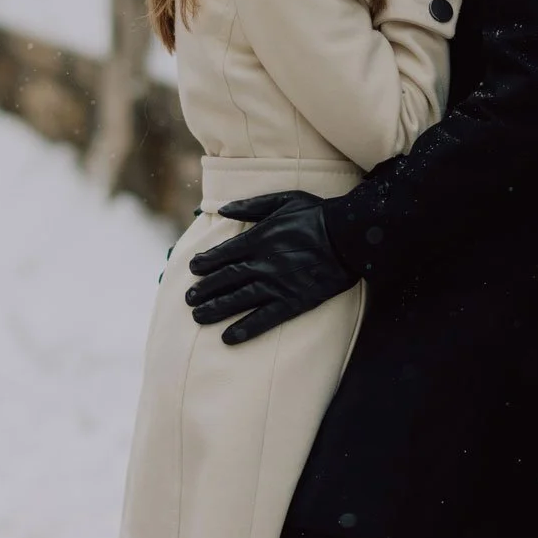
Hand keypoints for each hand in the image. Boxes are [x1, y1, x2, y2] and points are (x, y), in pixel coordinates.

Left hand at [186, 193, 354, 343]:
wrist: (349, 236)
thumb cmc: (317, 215)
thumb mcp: (283, 200)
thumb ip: (252, 206)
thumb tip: (223, 209)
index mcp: (259, 238)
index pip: (223, 254)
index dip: (205, 263)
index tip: (193, 270)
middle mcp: (263, 264)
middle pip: (226, 279)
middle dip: (205, 289)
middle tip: (188, 299)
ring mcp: (277, 285)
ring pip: (238, 300)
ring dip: (215, 309)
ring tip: (198, 317)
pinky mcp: (294, 301)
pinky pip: (265, 319)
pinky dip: (245, 329)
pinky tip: (228, 337)